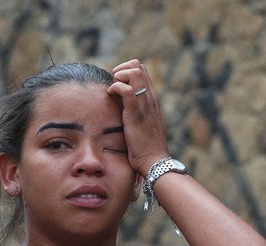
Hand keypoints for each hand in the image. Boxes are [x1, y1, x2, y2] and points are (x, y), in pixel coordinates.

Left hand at [107, 59, 168, 174]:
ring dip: (118, 77)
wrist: (154, 160)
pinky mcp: (136, 113)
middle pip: (138, 65)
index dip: (126, 71)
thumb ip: (135, 112)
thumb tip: (121, 106)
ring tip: (113, 91)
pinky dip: (116, 88)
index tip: (117, 84)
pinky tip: (111, 96)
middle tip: (114, 85)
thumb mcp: (142, 124)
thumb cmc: (145, 147)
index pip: (142, 70)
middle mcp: (150, 97)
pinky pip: (127, 89)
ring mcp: (144, 104)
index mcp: (151, 99)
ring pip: (134, 72)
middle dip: (121, 69)